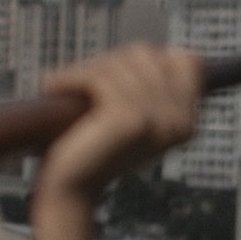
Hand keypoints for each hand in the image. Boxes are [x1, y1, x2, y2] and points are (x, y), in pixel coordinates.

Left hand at [36, 45, 202, 205]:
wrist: (72, 187)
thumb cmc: (95, 150)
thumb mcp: (135, 120)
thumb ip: (152, 91)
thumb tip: (156, 52)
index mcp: (187, 122)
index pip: (186, 61)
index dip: (147, 58)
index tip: (113, 72)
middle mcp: (180, 121)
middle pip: (145, 55)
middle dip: (107, 61)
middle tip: (79, 78)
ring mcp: (158, 120)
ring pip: (118, 64)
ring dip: (83, 70)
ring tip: (62, 84)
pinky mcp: (130, 119)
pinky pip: (98, 78)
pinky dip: (71, 78)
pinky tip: (53, 87)